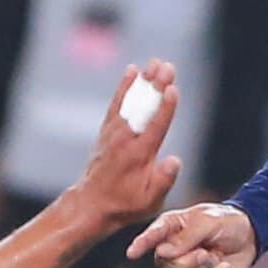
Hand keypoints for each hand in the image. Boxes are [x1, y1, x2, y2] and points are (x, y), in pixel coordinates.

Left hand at [68, 60, 183, 232]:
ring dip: (144, 81)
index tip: (173, 89)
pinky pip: (117, 104)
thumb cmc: (125, 204)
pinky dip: (124, 87)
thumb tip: (175, 161)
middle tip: (168, 66)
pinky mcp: (108, 131)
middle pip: (144, 107)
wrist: (92, 204)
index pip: (156, 126)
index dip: (166, 107)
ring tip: (156, 63)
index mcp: (139, 155)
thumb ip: (163, 181)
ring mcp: (115, 133)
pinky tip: (132, 72)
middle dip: (156, 86)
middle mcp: (126, 139)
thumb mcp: (149, 201)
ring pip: (131, 101)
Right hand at [130, 201, 257, 267]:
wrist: (251, 235)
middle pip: (165, 262)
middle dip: (185, 260)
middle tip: (203, 252)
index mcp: (172, 226)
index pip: (152, 236)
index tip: (132, 253)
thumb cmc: (227, 221)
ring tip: (213, 254)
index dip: (141, 244)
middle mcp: (174, 246)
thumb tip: (163, 252)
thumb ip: (187, 237)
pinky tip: (223, 266)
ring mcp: (186, 263)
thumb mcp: (209, 221)